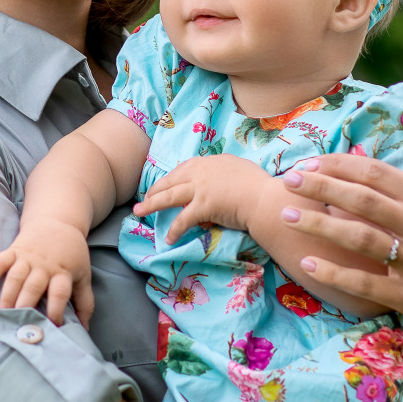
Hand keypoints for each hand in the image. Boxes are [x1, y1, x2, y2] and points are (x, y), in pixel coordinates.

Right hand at [0, 221, 95, 325]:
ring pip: (15, 277)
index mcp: (63, 272)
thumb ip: (85, 303)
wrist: (58, 222)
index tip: (52, 326)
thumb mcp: (83, 275)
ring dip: (8, 296)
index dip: (56, 311)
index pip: (59, 293)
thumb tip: (84, 330)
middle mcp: (44, 266)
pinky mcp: (14, 250)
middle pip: (33, 287)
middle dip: (25, 306)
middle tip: (20, 325)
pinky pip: (0, 262)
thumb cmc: (72, 255)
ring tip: (3, 314)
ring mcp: (27, 257)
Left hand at [133, 155, 272, 245]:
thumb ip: (223, 174)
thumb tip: (215, 184)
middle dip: (154, 190)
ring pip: (169, 196)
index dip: (171, 178)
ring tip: (138, 212)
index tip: (163, 184)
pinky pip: (182, 219)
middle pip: (170, 181)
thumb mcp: (238, 170)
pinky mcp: (202, 206)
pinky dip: (174, 230)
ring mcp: (200, 189)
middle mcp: (201, 172)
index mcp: (209, 162)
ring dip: (151, 205)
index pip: (183, 169)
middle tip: (143, 198)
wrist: (264, 198)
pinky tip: (168, 239)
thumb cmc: (258, 185)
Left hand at [279, 153, 402, 401]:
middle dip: (320, 186)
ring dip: (318, 223)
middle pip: (362, 200)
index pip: (378, 174)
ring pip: (359, 238)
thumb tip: (362, 168)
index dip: (339, 165)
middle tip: (288, 180)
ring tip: (287, 215)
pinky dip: (333, 271)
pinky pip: (364, 282)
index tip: (309, 162)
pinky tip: (307, 261)